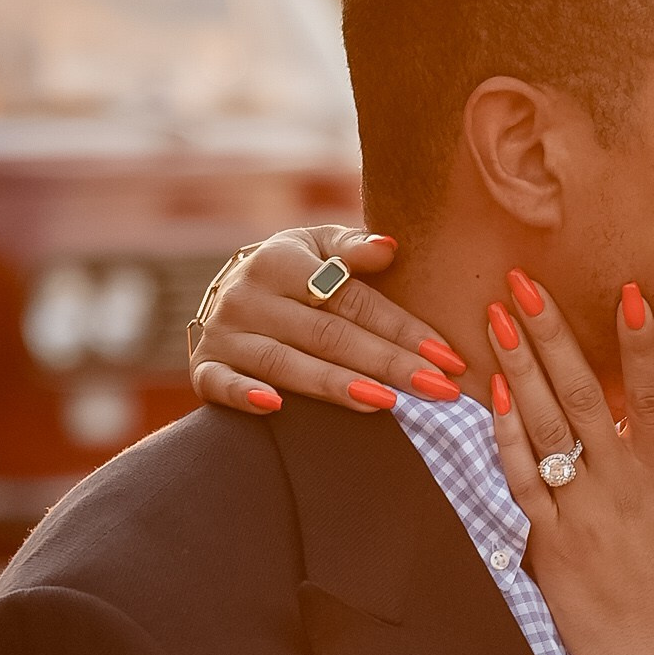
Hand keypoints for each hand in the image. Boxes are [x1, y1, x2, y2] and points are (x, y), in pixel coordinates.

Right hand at [187, 226, 467, 415]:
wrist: (226, 296)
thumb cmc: (290, 274)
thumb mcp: (316, 247)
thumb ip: (351, 248)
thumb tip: (388, 247)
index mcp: (280, 262)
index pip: (353, 300)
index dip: (404, 329)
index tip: (449, 357)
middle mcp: (249, 296)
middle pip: (329, 335)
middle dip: (389, 363)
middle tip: (438, 389)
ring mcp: (224, 334)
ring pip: (286, 363)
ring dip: (336, 384)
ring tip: (386, 402)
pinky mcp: (204, 369)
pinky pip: (222, 386)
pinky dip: (245, 396)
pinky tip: (276, 407)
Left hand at [486, 275, 653, 654]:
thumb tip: (648, 422)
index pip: (651, 394)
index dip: (639, 342)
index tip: (627, 290)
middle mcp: (621, 484)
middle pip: (580, 394)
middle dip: (551, 333)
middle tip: (523, 283)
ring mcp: (581, 510)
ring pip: (544, 425)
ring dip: (518, 366)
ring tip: (496, 317)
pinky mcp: (548, 540)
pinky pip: (521, 478)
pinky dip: (505, 434)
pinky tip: (491, 394)